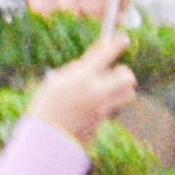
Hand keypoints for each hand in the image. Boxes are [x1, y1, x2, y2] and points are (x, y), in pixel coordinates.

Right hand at [21, 25, 134, 150]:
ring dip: (122, 90)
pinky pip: (115, 108)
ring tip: (107, 92)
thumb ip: (75, 71)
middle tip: (113, 75)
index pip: (104, 56)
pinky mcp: (104, 120)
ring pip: (129, 93)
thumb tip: (90, 63)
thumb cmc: (46, 106)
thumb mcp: (55, 82)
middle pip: (126, 75)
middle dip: (122, 73)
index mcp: (81, 78)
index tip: (123, 38)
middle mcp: (96, 91)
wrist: (46, 137)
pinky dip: (109, 105)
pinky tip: (93, 108)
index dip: (115, 45)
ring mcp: (103, 107)